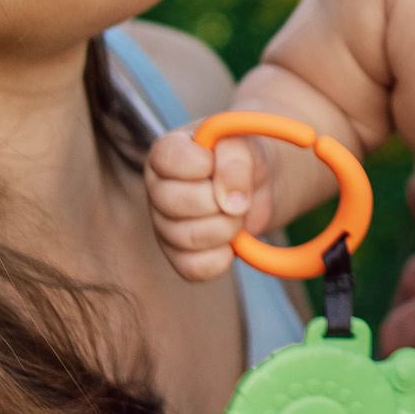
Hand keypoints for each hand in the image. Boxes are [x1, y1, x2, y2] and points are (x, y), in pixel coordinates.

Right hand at [143, 126, 275, 281]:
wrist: (256, 186)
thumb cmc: (242, 159)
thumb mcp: (244, 145)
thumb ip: (235, 162)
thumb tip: (232, 202)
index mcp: (166, 153)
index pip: (166, 158)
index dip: (199, 165)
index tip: (216, 165)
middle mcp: (158, 190)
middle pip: (174, 202)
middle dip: (218, 201)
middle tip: (237, 196)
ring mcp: (164, 226)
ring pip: (186, 238)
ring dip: (226, 228)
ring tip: (237, 215)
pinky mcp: (178, 256)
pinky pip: (193, 268)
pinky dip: (221, 257)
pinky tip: (231, 242)